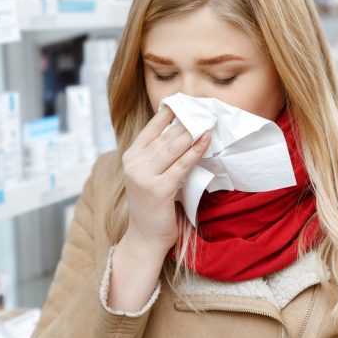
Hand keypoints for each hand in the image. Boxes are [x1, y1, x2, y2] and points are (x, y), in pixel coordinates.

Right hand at [121, 106, 210, 253]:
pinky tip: (206, 140)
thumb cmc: (152, 206)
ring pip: (174, 147)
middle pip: (165, 136)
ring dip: (193, 132)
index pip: (151, 128)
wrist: (145, 237)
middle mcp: (134, 164)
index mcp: (130, 157)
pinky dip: (196, 151)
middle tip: (204, 109)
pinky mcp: (159, 189)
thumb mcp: (148, 175)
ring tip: (208, 120)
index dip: (168, 113)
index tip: (184, 101)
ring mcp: (145, 177)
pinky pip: (182, 165)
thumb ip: (158, 156)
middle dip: (186, 121)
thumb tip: (182, 132)